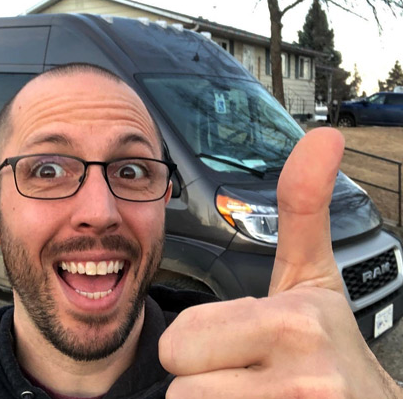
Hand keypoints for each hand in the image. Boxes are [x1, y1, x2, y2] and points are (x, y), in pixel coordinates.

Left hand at [159, 128, 401, 397]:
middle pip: (181, 387)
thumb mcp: (313, 278)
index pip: (179, 343)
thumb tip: (323, 137)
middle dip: (203, 380)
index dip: (201, 345)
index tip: (242, 343)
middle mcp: (303, 381)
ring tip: (257, 396)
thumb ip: (303, 210)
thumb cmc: (329, 344)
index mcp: (293, 323)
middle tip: (246, 375)